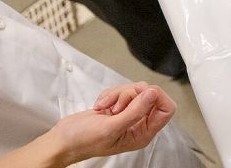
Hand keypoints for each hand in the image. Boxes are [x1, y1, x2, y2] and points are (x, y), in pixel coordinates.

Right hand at [48, 82, 176, 164]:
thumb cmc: (83, 141)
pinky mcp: (118, 106)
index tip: (141, 93)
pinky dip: (110, 94)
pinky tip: (100, 106)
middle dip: (131, 94)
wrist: (64, 139)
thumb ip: (135, 111)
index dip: (157, 96)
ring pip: (135, 90)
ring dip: (117, 94)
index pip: (167, 109)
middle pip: (150, 95)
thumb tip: (153, 94)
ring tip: (104, 107)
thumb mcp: (111, 127)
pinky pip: (122, 90)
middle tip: (116, 105)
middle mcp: (139, 123)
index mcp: (143, 133)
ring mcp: (128, 114)